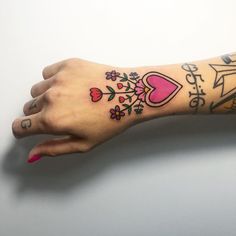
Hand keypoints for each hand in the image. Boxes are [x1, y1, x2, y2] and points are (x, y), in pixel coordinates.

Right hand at [12, 59, 135, 162]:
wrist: (130, 94)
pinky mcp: (67, 65)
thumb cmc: (111, 121)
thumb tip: (33, 154)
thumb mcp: (83, 143)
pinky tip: (69, 86)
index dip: (22, 130)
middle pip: (28, 107)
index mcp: (52, 120)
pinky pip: (48, 73)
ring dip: (45, 97)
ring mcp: (58, 79)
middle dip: (37, 114)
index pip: (19, 126)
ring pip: (36, 90)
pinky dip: (53, 80)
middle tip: (59, 115)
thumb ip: (54, 149)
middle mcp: (51, 97)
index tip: (28, 129)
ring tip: (66, 100)